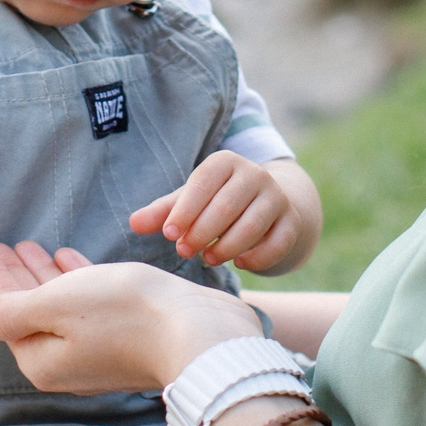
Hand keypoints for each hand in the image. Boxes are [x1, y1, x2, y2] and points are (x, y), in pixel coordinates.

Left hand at [0, 240, 260, 392]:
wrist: (200, 335)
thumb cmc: (126, 315)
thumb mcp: (56, 305)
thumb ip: (10, 312)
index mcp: (40, 358)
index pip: (4, 315)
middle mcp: (65, 361)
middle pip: (28, 312)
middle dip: (14, 277)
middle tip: (1, 245)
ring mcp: (97, 350)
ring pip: (58, 307)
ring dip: (43, 276)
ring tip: (31, 246)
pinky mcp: (126, 336)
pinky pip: (88, 305)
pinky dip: (75, 281)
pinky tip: (70, 259)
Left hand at [131, 151, 300, 270]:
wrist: (269, 206)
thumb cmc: (218, 203)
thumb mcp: (191, 202)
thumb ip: (164, 212)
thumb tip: (133, 223)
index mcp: (225, 162)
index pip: (203, 183)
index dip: (185, 209)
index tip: (169, 234)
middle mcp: (254, 174)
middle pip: (227, 206)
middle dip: (202, 232)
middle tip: (184, 251)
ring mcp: (277, 197)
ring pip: (252, 225)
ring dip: (227, 247)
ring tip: (208, 259)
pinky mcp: (292, 221)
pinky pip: (278, 242)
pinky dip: (258, 256)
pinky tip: (240, 263)